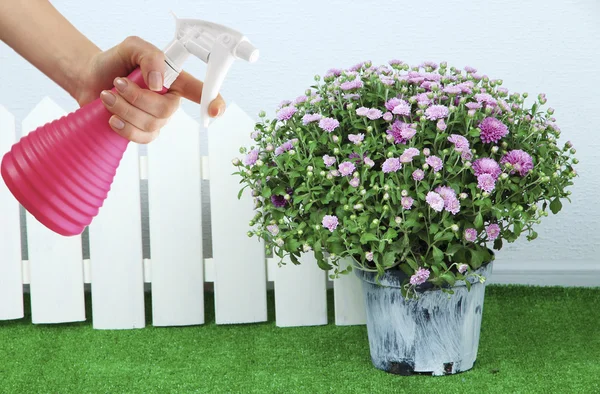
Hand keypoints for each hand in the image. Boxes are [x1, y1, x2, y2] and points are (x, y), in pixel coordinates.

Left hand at [77, 36, 225, 142]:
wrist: (90, 79)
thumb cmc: (114, 62)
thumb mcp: (132, 47)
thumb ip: (150, 57)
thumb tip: (158, 84)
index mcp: (175, 80)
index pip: (201, 92)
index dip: (214, 102)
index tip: (214, 111)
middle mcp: (170, 101)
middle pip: (166, 109)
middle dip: (137, 98)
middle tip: (117, 83)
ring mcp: (157, 119)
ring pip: (150, 123)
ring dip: (123, 109)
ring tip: (107, 95)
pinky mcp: (142, 133)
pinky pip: (142, 138)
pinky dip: (124, 128)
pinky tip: (112, 118)